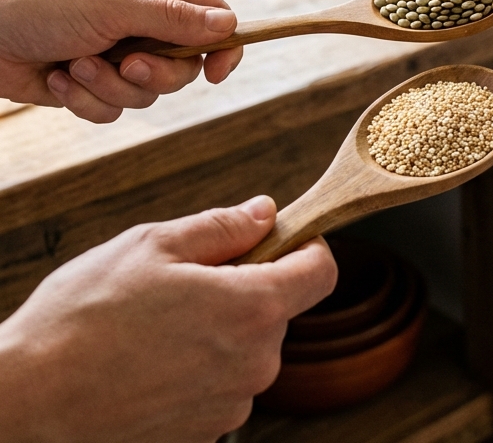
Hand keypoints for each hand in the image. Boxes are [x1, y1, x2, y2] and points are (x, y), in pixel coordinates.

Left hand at [0, 0, 242, 122]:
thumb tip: (229, 24)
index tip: (216, 74)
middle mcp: (143, 21)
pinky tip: (58, 78)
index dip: (221, 46)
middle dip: (153, 73)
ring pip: (148, 92)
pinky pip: (114, 109)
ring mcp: (120, 54)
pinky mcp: (95, 84)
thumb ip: (173, 19)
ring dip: (109, 86)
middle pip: (184, 64)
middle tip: (125, 65)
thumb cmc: (43, 4)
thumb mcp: (114, 7)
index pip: (211, 17)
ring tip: (76, 65)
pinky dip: (86, 100)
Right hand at [0, 196, 336, 442]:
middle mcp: (253, 365)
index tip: (282, 239)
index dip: (307, 247)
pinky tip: (150, 362)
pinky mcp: (201, 436)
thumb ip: (223, 227)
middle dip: (247, 287)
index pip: (322, 272)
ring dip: (219, 331)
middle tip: (189, 280)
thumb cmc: (82, 321)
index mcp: (252, 309)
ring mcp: (228, 407)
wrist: (24, 404)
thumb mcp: (153, 246)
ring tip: (157, 326)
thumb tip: (265, 213)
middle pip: (279, 310)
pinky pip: (219, 387)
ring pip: (247, 350)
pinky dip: (197, 369)